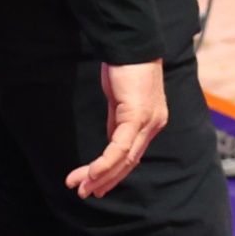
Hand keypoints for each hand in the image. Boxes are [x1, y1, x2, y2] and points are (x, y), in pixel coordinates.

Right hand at [69, 60, 168, 199]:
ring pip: (124, 159)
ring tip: (80, 186)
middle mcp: (154, 125)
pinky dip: (105, 163)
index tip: (96, 185)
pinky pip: (120, 147)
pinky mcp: (137, 116)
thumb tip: (110, 143)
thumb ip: (117, 122)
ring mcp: (148, 122)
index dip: (115, 173)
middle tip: (84, 192)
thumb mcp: (119, 99)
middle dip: (105, 180)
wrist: (131, 43)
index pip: (133, 155)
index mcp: (152, 122)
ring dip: (100, 176)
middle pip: (129, 162)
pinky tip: (91, 173)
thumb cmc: (125, 66)